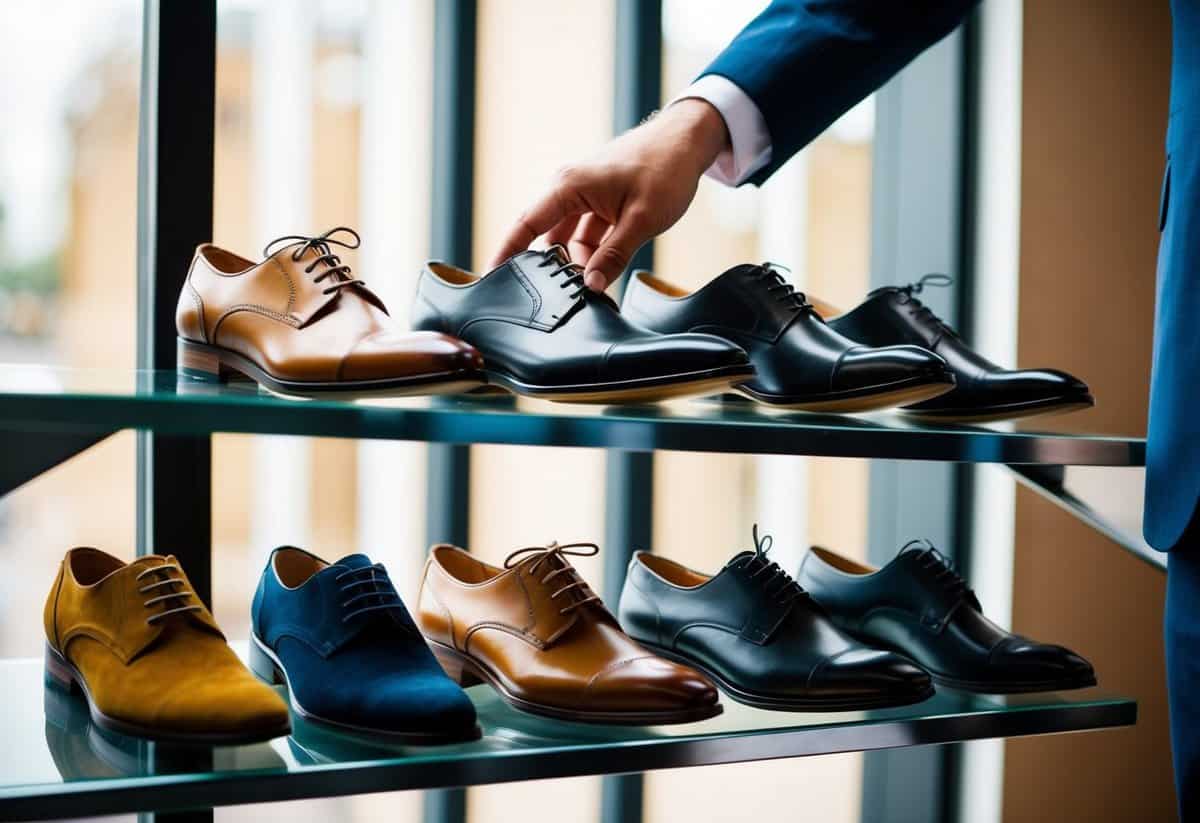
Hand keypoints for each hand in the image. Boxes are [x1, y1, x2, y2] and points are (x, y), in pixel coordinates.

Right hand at [490, 98, 729, 291]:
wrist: (687, 142)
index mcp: (570, 185)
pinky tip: (603, 270)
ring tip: (593, 285)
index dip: (506, 252)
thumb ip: (613, 256)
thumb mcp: (642, 219)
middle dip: (553, 266)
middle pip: (547, 235)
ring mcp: (583, 193)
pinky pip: (584, 232)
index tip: (489, 277)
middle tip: (564, 296)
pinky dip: (592, 251)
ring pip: (569, 238)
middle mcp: (569, 187)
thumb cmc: (665, 170)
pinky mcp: (598, 199)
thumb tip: (590, 287)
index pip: (527, 224)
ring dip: (579, 261)